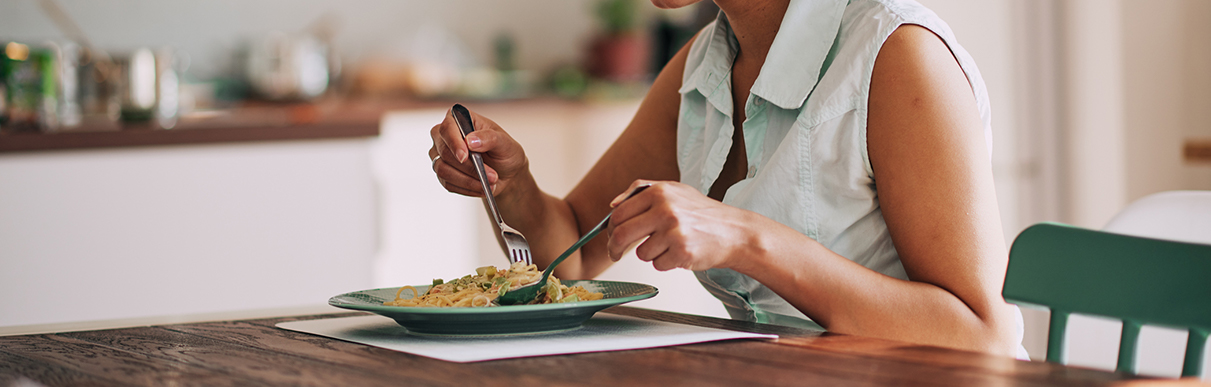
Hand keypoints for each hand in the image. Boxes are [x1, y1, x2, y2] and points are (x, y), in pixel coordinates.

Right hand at [428, 106, 529, 197]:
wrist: (507, 172)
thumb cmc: (505, 152)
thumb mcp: (505, 143)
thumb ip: (490, 138)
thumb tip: (470, 141)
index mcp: (460, 119)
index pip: (447, 127)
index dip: (454, 142)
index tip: (465, 156)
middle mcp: (446, 135)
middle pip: (444, 151)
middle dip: (468, 167)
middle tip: (492, 175)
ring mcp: (441, 154)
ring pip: (442, 169)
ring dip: (468, 180)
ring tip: (490, 183)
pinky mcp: (443, 172)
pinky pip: (447, 183)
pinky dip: (466, 188)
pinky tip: (481, 188)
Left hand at [605, 180, 762, 271]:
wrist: (734, 232)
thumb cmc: (702, 213)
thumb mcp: (674, 190)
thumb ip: (641, 191)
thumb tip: (612, 204)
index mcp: (659, 192)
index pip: (619, 214)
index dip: (610, 229)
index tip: (611, 237)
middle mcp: (665, 210)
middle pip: (621, 235)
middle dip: (614, 248)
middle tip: (615, 254)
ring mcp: (674, 232)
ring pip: (641, 253)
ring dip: (650, 254)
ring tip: (670, 245)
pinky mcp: (682, 252)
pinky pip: (658, 264)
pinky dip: (666, 262)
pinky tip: (680, 252)